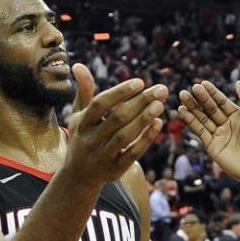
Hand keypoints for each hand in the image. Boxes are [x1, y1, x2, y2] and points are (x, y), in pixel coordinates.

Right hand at [60, 68, 167, 187]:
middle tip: (162, 89)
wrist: (78, 176)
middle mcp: (91, 139)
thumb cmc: (83, 137)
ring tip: (161, 104)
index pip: (100, 104)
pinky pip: (133, 153)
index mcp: (82, 123)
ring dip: (144, 120)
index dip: (120, 92)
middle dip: (140, 102)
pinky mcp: (115, 169)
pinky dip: (146, 139)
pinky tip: (159, 123)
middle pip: (117, 119)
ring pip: (125, 136)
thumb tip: (78, 65)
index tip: (140, 82)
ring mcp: (103, 156)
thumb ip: (84, 91)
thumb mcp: (79, 115)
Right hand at [178, 81, 239, 187]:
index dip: (212, 93)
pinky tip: (183, 112)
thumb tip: (238, 82)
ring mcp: (219, 135)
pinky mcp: (213, 147)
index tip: (202, 83)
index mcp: (238, 116)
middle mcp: (227, 124)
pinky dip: (191, 122)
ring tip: (182, 97)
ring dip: (192, 109)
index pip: (222, 101)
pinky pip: (200, 132)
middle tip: (189, 89)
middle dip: (200, 99)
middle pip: (210, 109)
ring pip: (202, 119)